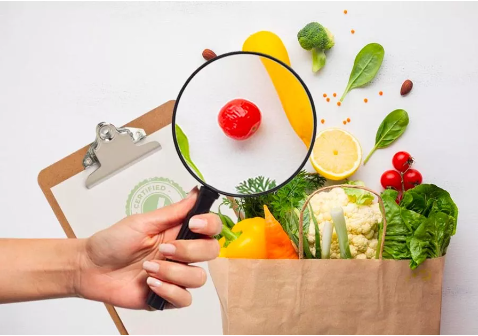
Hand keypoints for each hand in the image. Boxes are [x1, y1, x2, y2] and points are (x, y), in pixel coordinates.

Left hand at [76, 187, 220, 308]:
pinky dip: (169, 291)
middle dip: (189, 251)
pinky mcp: (167, 296)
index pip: (211, 227)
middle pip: (211, 252)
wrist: (90, 268)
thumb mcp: (141, 222)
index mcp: (178, 232)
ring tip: (149, 268)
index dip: (210, 225)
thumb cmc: (112, 243)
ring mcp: (176, 275)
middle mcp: (181, 253)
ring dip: (173, 273)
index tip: (193, 224)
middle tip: (164, 249)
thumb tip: (194, 194)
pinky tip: (150, 284)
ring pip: (198, 277)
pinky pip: (184, 298)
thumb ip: (172, 212)